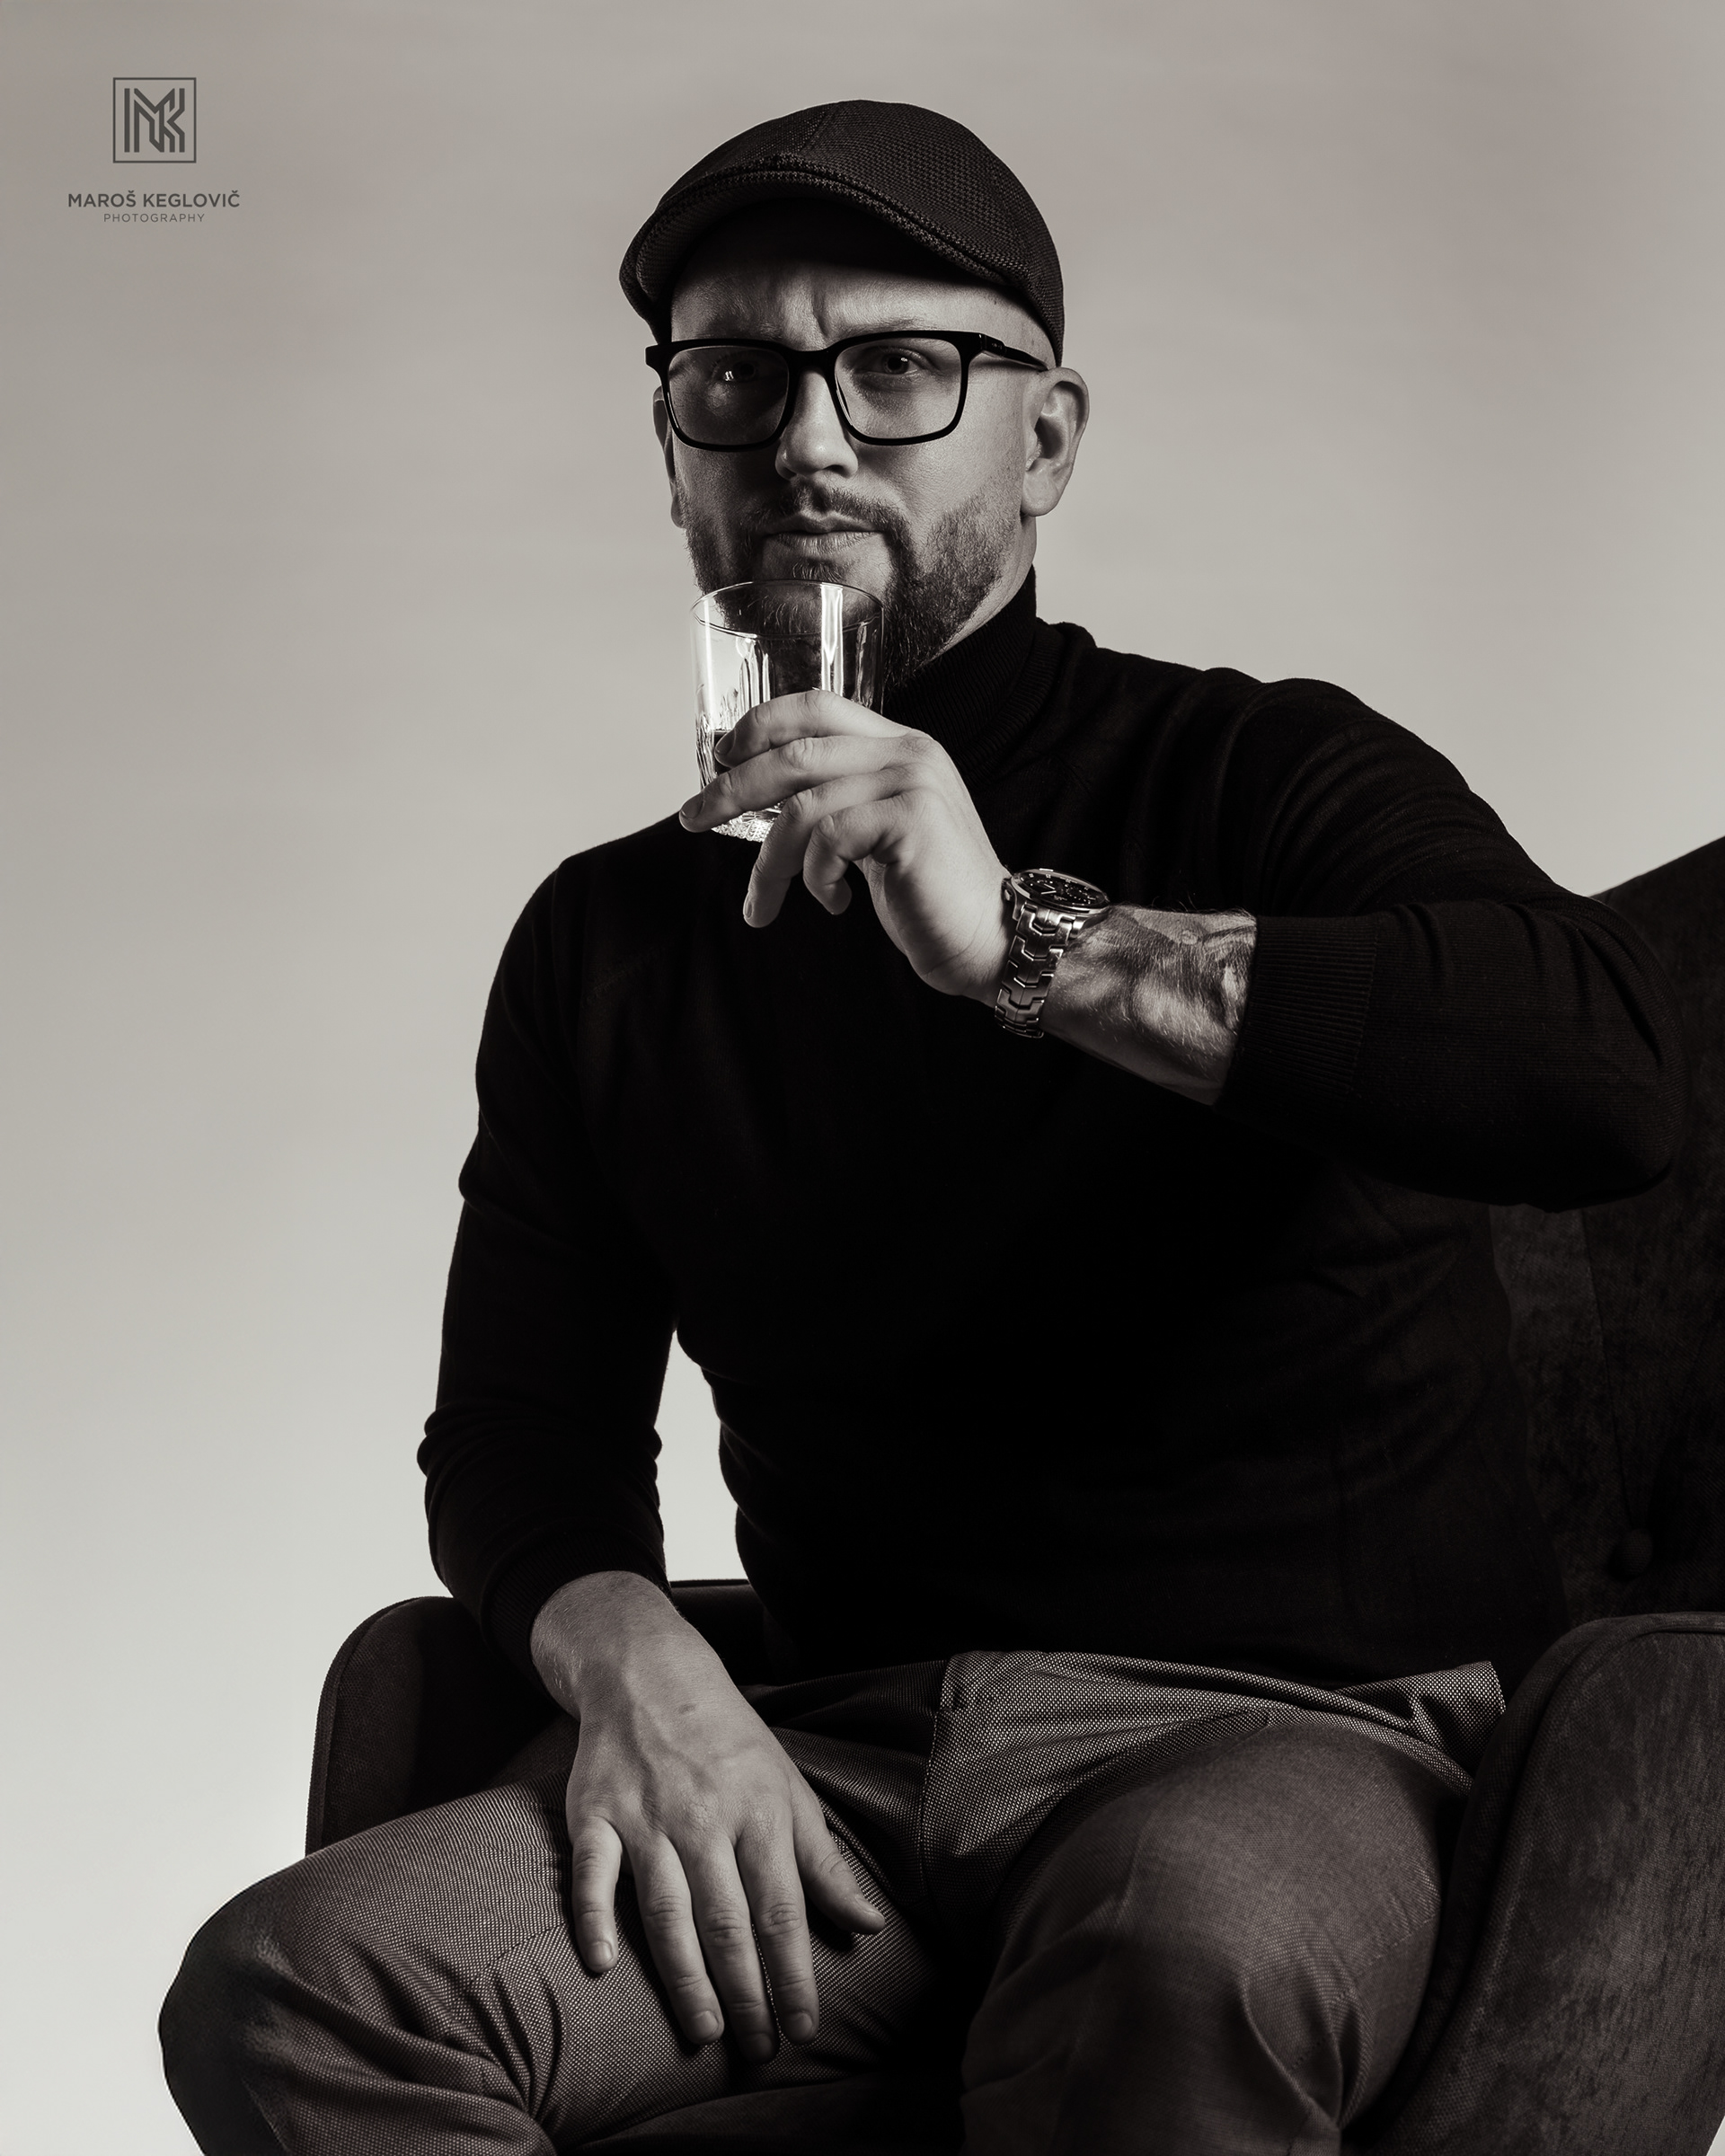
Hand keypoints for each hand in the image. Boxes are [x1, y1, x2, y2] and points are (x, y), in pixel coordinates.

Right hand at [530, 1573, 885, 2060]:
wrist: (649, 1670)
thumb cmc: (728, 1740)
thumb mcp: (788, 1788)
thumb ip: (823, 1862)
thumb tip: (870, 1924)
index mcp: (759, 1813)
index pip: (781, 1909)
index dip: (793, 1973)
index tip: (805, 2028)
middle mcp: (704, 1818)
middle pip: (727, 1920)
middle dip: (745, 1991)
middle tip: (757, 2048)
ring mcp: (645, 1816)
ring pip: (666, 1909)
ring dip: (685, 1976)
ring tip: (704, 2031)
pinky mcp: (594, 1812)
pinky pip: (592, 1871)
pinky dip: (593, 1917)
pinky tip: (602, 1965)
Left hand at [679, 691, 1010, 1000]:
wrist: (989, 937)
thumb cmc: (927, 894)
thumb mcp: (875, 833)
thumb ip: (837, 802)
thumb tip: (760, 794)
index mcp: (898, 745)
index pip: (816, 706)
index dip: (759, 724)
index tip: (720, 756)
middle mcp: (908, 751)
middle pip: (794, 752)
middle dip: (731, 789)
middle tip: (693, 820)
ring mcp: (912, 782)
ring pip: (802, 807)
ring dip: (768, 863)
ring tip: (763, 904)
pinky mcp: (911, 820)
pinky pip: (829, 840)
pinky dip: (816, 878)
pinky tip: (835, 902)